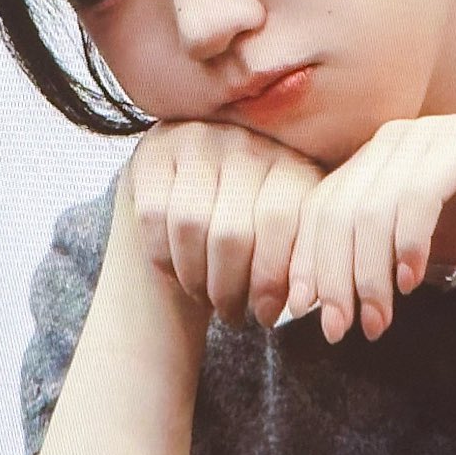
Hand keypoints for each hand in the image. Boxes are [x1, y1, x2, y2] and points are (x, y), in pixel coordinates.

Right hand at [125, 119, 324, 327]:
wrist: (198, 193)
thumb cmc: (255, 230)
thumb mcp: (291, 239)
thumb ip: (301, 261)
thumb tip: (302, 302)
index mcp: (292, 161)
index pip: (279, 221)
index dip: (270, 279)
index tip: (266, 315)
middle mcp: (246, 140)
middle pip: (231, 232)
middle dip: (229, 289)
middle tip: (232, 313)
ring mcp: (197, 139)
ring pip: (189, 226)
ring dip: (195, 278)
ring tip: (206, 297)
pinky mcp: (154, 152)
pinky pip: (153, 216)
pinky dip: (164, 257)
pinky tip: (177, 273)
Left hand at [285, 110, 455, 342]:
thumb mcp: (428, 243)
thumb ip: (385, 261)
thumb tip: (336, 306)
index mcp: (374, 162)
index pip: (317, 212)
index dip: (302, 263)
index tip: (297, 315)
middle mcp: (391, 144)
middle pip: (333, 214)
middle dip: (330, 279)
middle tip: (337, 330)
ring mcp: (425, 139)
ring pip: (370, 210)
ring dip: (368, 274)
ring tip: (377, 322)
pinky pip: (418, 196)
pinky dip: (408, 243)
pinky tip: (411, 283)